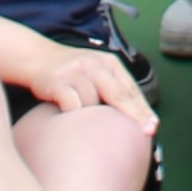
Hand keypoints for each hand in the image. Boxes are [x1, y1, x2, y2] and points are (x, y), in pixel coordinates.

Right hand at [4, 30, 146, 114]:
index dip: (142, 109)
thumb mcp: (96, 72)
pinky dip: (75, 115)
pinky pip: (73, 105)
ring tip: (89, 126)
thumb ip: (112, 88)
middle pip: (118, 93)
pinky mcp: (58, 82)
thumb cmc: (73, 72)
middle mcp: (94, 64)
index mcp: (109, 62)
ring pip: (93, 102)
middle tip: (146, 133)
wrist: (39, 57)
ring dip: (93, 117)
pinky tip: (73, 123)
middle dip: (134, 115)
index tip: (153, 127)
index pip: (130, 88)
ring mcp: (76, 72)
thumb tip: (135, 118)